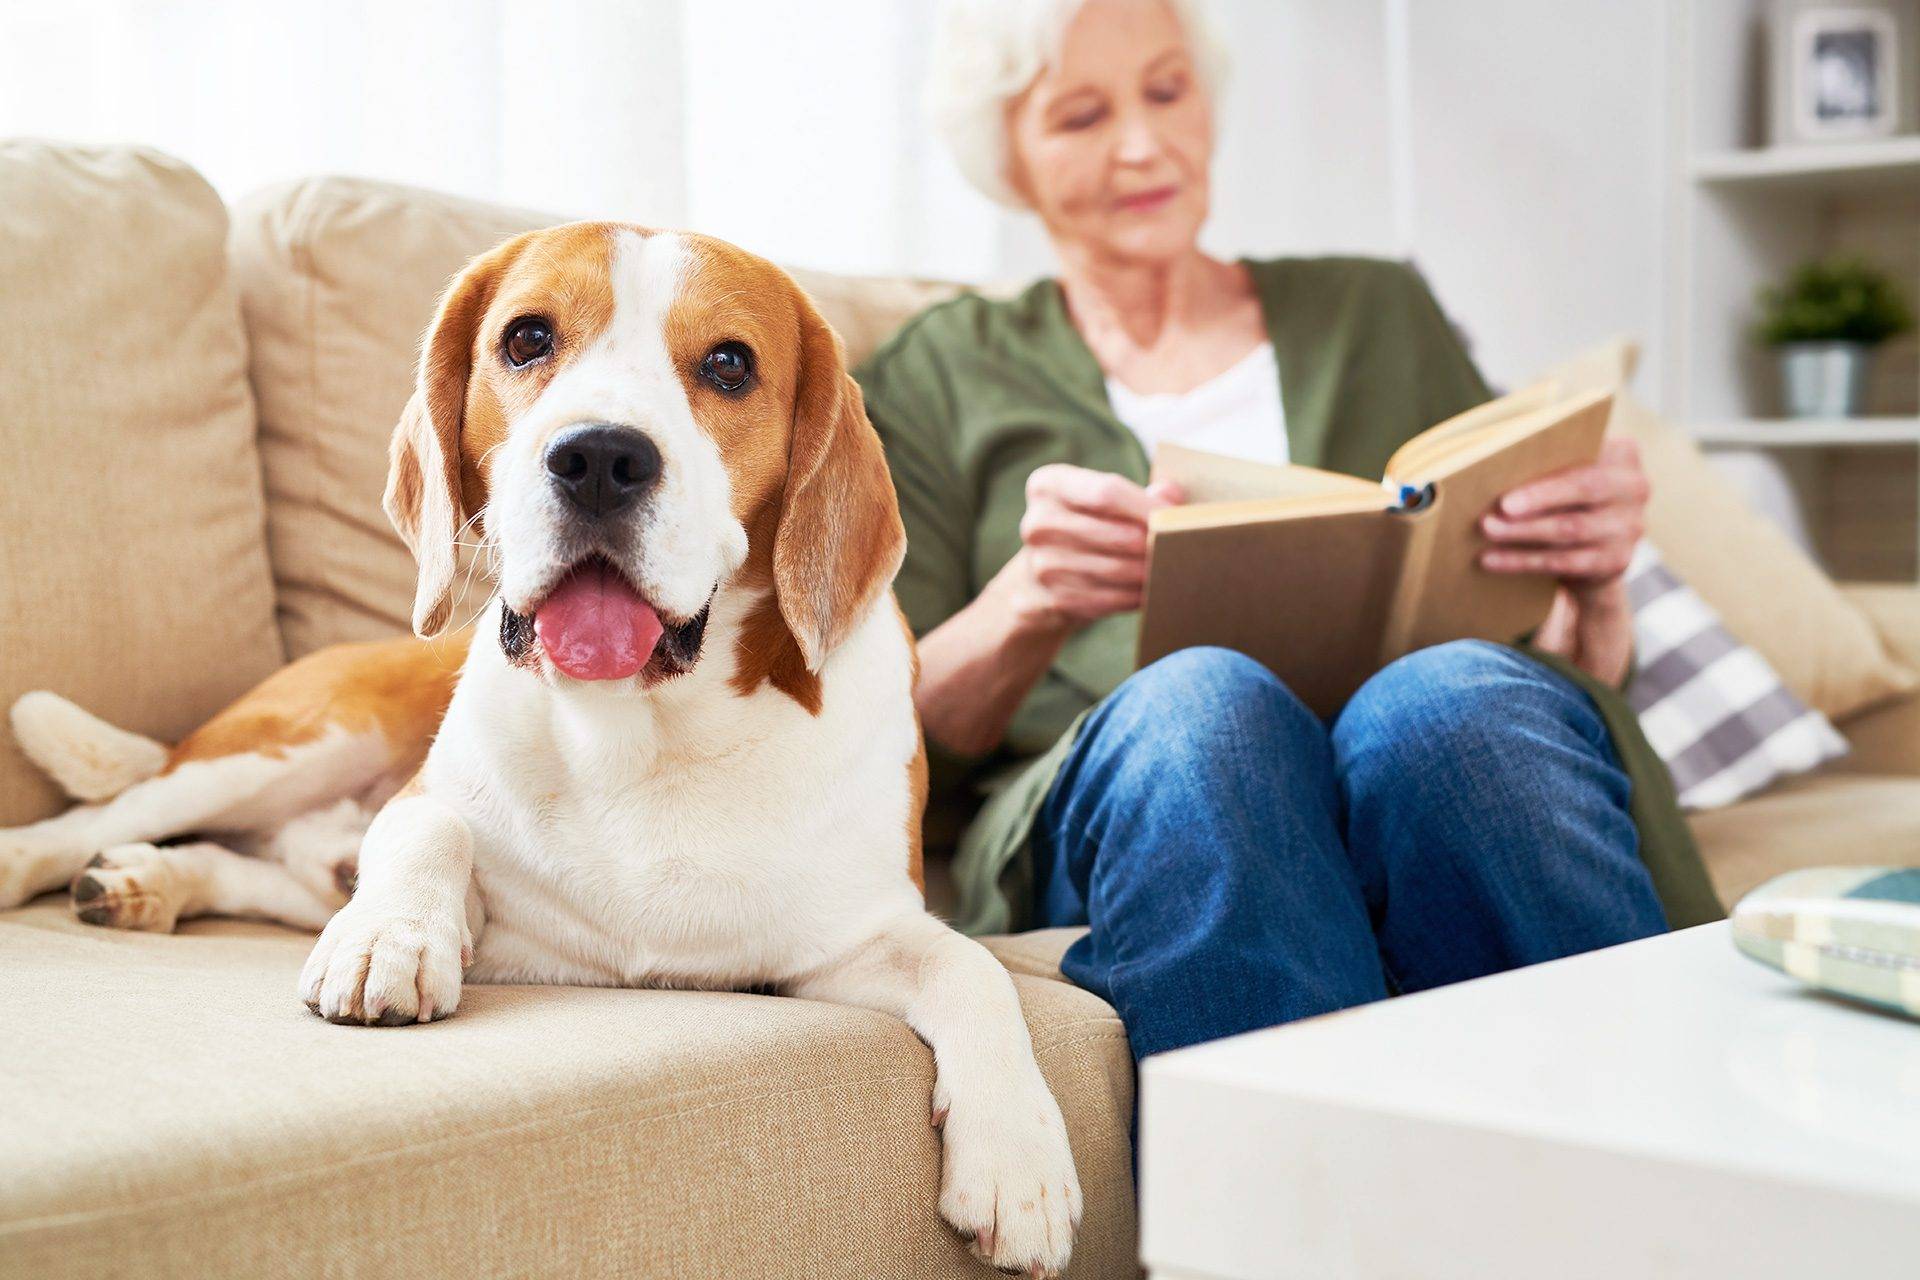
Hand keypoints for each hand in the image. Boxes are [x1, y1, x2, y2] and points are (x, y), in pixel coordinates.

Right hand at [1001, 464, 1183, 634]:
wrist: (1040, 575)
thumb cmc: (1086, 525)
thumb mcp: (1101, 499)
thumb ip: (1137, 494)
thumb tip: (1172, 495)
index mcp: (1048, 486)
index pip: (1106, 492)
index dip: (1147, 507)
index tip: (1177, 517)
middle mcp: (1037, 524)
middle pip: (1116, 535)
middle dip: (1154, 544)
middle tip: (1183, 548)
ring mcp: (1041, 565)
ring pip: (1117, 571)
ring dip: (1149, 573)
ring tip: (1171, 569)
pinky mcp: (1053, 599)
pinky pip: (1109, 600)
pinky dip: (1136, 596)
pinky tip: (1150, 590)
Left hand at [1480, 437, 1648, 684]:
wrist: (1592, 550)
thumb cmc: (1562, 496)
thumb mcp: (1562, 470)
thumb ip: (1539, 455)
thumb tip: (1479, 450)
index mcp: (1623, 453)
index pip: (1587, 457)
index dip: (1549, 476)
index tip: (1509, 486)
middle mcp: (1635, 488)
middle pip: (1585, 489)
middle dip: (1536, 501)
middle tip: (1493, 512)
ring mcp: (1630, 528)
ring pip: (1570, 530)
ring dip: (1522, 533)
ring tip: (1486, 531)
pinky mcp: (1616, 562)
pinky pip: (1565, 563)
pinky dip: (1523, 562)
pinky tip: (1490, 560)